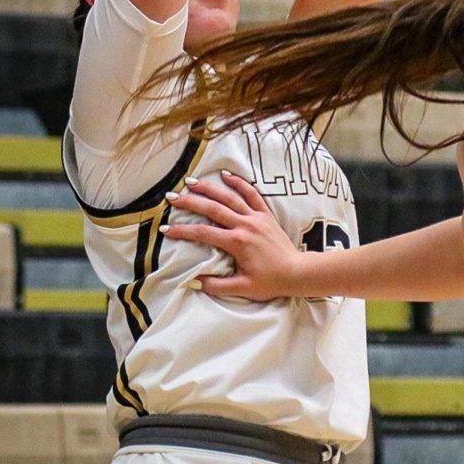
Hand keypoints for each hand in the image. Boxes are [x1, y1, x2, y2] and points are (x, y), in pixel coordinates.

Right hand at [160, 172, 304, 300]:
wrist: (297, 273)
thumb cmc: (270, 282)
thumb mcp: (242, 288)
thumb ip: (216, 285)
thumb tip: (193, 280)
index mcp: (237, 242)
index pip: (203, 233)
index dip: (182, 231)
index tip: (166, 229)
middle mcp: (245, 225)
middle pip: (213, 209)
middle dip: (190, 202)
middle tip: (171, 197)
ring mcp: (256, 217)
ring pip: (230, 197)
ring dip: (209, 188)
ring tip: (190, 181)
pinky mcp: (266, 215)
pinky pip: (252, 194)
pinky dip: (240, 183)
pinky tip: (226, 175)